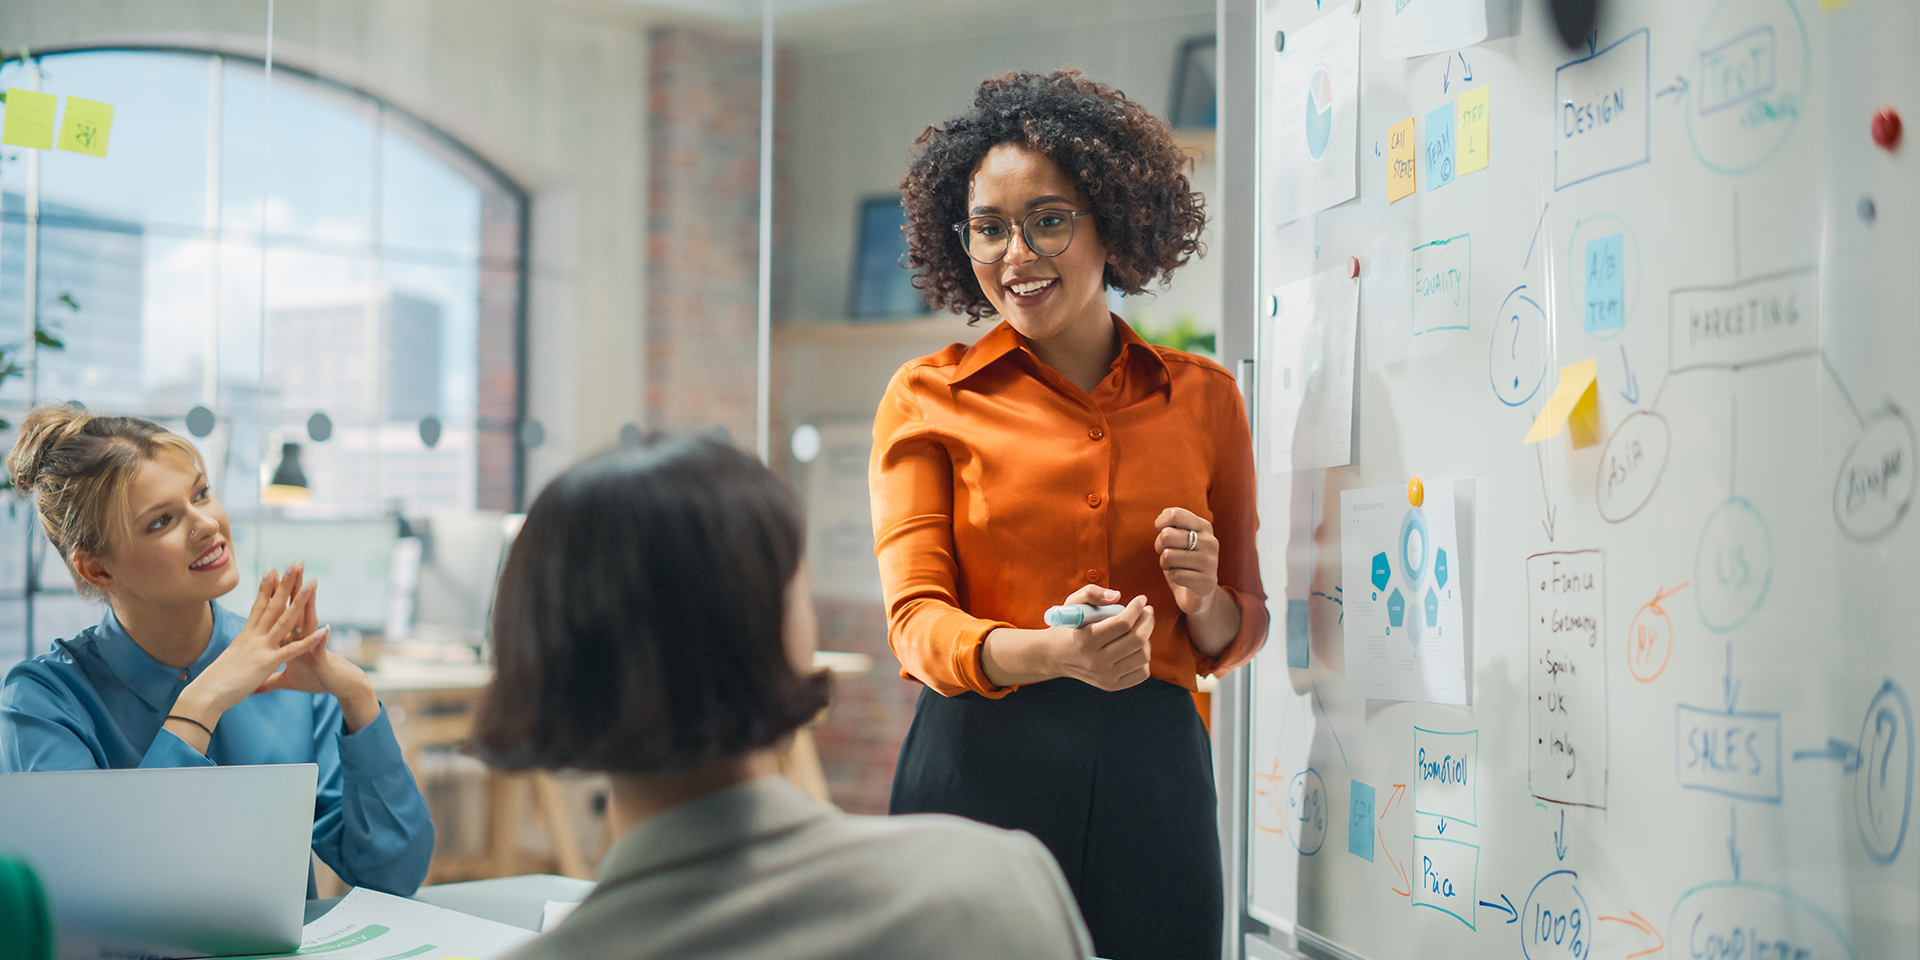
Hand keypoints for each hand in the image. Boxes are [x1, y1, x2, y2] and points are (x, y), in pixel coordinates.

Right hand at [169, 565, 329, 746]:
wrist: (204, 695)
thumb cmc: (214, 683)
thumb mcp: (230, 662)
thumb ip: (239, 655)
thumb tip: (238, 653)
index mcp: (245, 637)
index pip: (258, 606)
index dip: (266, 587)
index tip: (273, 568)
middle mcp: (253, 637)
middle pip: (272, 605)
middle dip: (285, 583)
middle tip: (296, 563)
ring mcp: (260, 648)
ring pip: (284, 620)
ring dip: (300, 601)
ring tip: (312, 583)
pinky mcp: (266, 663)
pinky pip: (292, 650)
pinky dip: (309, 641)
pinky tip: (324, 631)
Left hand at [256, 576, 379, 732]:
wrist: (337, 686)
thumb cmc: (314, 679)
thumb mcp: (287, 680)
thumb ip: (269, 680)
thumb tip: (253, 684)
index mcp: (291, 638)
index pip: (282, 611)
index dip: (274, 593)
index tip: (269, 573)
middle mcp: (303, 636)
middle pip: (296, 608)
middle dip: (293, 587)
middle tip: (293, 564)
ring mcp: (314, 645)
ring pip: (310, 621)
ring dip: (310, 604)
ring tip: (311, 584)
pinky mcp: (321, 658)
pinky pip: (320, 648)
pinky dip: (322, 640)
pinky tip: (325, 629)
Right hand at [1041, 588, 1154, 690]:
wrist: (1054, 656)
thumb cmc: (1067, 627)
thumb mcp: (1072, 604)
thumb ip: (1091, 593)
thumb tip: (1117, 596)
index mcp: (1085, 640)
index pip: (1122, 623)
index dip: (1136, 608)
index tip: (1141, 599)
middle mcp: (1096, 661)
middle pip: (1137, 640)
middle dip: (1147, 620)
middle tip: (1147, 611)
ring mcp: (1105, 676)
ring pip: (1142, 656)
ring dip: (1147, 638)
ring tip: (1139, 629)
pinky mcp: (1111, 685)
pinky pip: (1142, 673)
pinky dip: (1144, 658)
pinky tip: (1136, 648)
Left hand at [1156, 507, 1223, 615]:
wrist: (1199, 593)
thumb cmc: (1184, 561)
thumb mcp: (1180, 538)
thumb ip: (1172, 525)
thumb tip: (1161, 519)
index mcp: (1204, 526)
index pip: (1175, 514)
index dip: (1160, 523)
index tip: (1161, 531)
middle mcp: (1210, 541)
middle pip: (1167, 535)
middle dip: (1159, 546)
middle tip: (1166, 553)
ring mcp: (1210, 562)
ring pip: (1168, 555)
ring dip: (1165, 563)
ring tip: (1174, 566)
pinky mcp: (1206, 581)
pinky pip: (1175, 575)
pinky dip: (1173, 577)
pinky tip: (1182, 578)